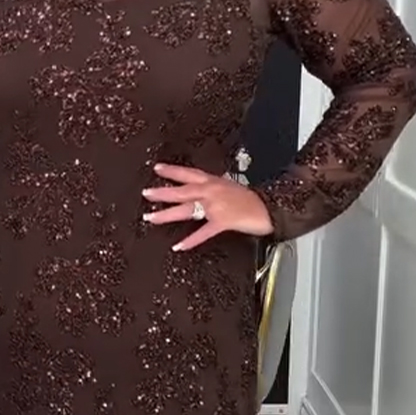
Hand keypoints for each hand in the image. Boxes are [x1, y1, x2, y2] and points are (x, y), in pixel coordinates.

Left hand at [143, 163, 272, 250]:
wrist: (269, 207)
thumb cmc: (251, 199)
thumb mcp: (230, 187)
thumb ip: (213, 189)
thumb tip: (199, 192)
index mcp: (213, 181)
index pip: (188, 173)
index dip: (172, 171)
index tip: (156, 169)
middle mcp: (211, 191)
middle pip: (182, 190)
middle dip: (163, 192)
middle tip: (146, 194)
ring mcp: (216, 206)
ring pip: (187, 209)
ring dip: (167, 214)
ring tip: (151, 218)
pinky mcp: (222, 221)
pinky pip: (203, 232)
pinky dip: (191, 240)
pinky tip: (179, 246)